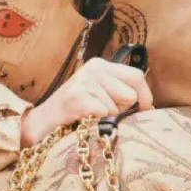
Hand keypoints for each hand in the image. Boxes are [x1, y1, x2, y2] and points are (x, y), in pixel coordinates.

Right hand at [18, 56, 154, 146]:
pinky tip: (83, 121)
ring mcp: (83, 81)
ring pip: (118, 106)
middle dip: (122, 108)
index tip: (144, 110)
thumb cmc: (75, 114)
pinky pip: (104, 114)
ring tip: (90, 116)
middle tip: (102, 113)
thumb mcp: (99, 94)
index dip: (145, 96)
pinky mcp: (77, 98)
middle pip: (131, 92)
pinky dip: (97, 123)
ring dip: (107, 118)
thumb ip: (121, 92)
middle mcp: (93, 68)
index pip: (136, 76)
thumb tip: (149, 106)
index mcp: (100, 65)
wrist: (41, 125)